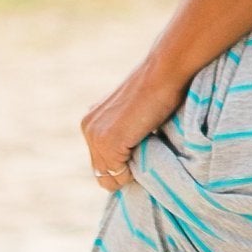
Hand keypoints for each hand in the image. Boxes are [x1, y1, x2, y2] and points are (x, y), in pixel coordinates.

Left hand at [81, 61, 183, 198]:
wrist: (164, 73)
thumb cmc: (158, 90)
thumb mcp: (131, 114)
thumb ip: (122, 131)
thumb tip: (129, 156)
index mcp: (90, 122)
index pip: (101, 164)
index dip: (123, 166)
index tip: (142, 150)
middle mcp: (87, 128)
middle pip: (103, 175)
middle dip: (125, 171)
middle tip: (147, 150)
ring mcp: (96, 136)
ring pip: (111, 178)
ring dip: (131, 171)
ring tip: (147, 145)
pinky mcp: (109, 143)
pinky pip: (121, 175)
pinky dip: (136, 170)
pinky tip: (147, 145)